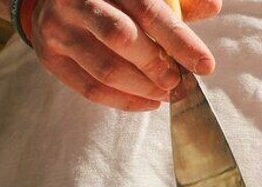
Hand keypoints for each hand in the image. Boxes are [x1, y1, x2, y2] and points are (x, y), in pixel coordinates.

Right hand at [30, 0, 220, 110]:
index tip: (205, 65)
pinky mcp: (49, 57)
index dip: (180, 40)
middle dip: (157, 65)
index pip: (149, 10)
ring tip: (165, 94)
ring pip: (106, 69)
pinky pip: (90, 89)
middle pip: (122, 38)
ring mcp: (58, 29)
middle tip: (177, 81)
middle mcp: (77, 0)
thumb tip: (212, 6)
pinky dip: (124, 102)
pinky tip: (147, 102)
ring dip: (143, 88)